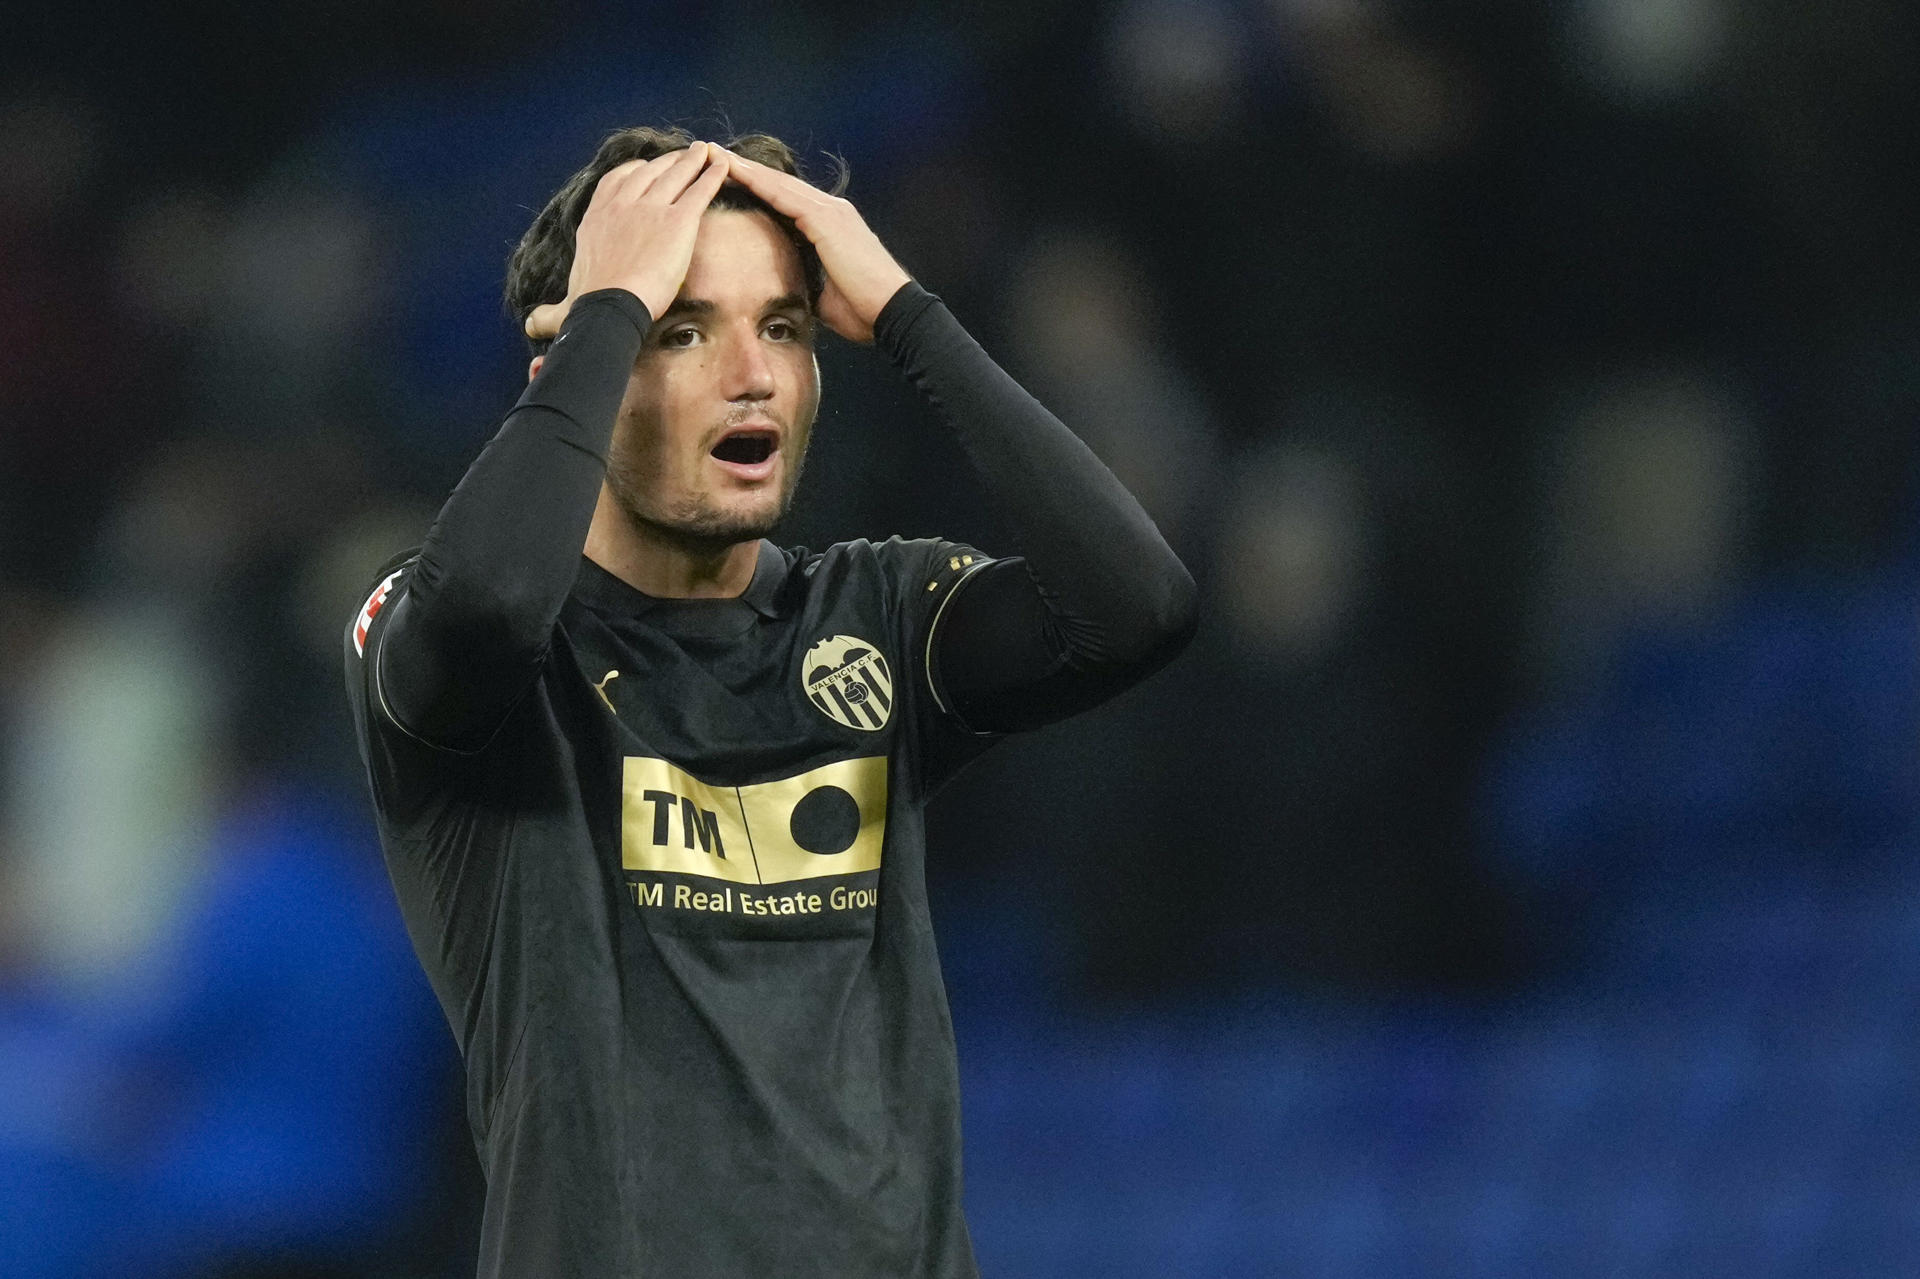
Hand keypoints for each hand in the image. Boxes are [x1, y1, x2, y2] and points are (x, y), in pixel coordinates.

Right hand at [525, 142, 730, 339]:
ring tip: (703, 152)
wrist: (610, 307)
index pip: (616, 181)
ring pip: (675, 174)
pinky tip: (722, 165)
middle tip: (682, 156)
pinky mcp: (678, 221)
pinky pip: (699, 189)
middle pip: (649, 172)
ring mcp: (651, 209)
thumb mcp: (566, 301)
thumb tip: (532, 326)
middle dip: (667, 161)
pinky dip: (712, 174)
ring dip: (691, 160)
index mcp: (597, 217)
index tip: (644, 166)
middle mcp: (623, 205)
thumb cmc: (589, 307)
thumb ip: (553, 309)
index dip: (635, 171)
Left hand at [723, 152, 910, 342]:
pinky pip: (784, 196)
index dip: (759, 187)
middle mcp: (832, 210)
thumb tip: (786, 288)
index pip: (787, 199)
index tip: (730, 178)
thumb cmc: (863, 310)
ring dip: (745, 168)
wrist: (893, 313)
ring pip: (778, 183)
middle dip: (746, 169)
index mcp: (832, 226)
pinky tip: (734, 171)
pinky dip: (758, 182)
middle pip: (780, 184)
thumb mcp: (825, 293)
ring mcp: (831, 212)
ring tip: (715, 154)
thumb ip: (805, 280)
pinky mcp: (827, 220)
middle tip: (714, 153)